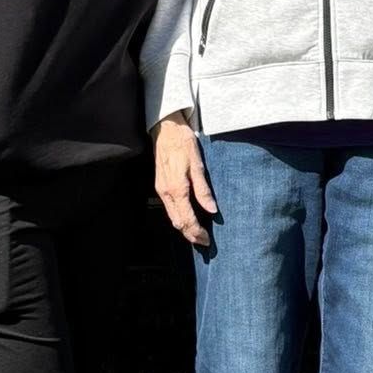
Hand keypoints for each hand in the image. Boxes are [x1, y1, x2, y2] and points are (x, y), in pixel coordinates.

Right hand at [152, 110, 216, 246]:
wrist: (166, 129)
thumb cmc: (183, 143)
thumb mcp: (198, 164)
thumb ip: (203, 189)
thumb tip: (212, 209)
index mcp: (177, 188)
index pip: (187, 219)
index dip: (196, 232)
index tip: (207, 240)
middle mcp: (166, 192)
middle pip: (177, 222)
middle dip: (190, 235)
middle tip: (203, 242)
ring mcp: (161, 189)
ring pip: (172, 216)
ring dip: (184, 228)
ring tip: (196, 234)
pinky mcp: (160, 185)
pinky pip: (169, 207)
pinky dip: (178, 217)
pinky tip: (187, 217)